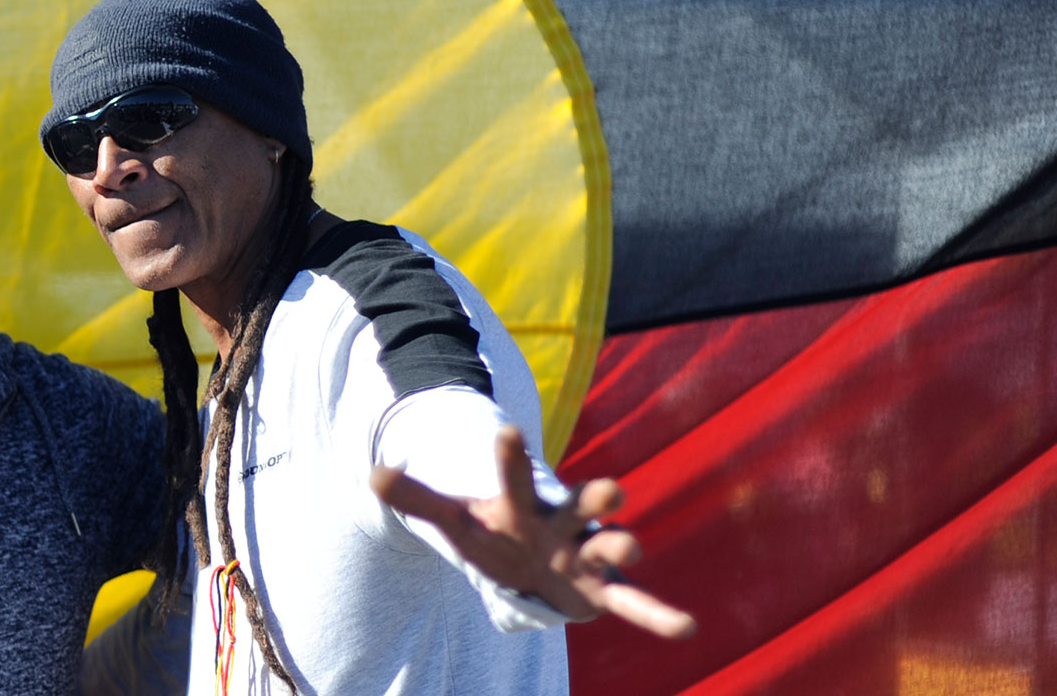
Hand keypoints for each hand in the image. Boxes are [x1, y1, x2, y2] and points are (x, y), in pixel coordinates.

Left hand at [370, 426, 696, 638]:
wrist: (529, 562)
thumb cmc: (493, 534)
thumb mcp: (453, 521)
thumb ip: (418, 499)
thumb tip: (372, 474)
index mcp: (522, 504)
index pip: (512, 477)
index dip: (508, 457)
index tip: (508, 430)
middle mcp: (562, 524)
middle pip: (579, 505)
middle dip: (594, 498)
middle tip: (609, 490)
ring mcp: (585, 555)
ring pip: (608, 546)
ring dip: (621, 545)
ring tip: (632, 546)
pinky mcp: (600, 590)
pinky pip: (631, 603)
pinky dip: (655, 614)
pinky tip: (684, 626)